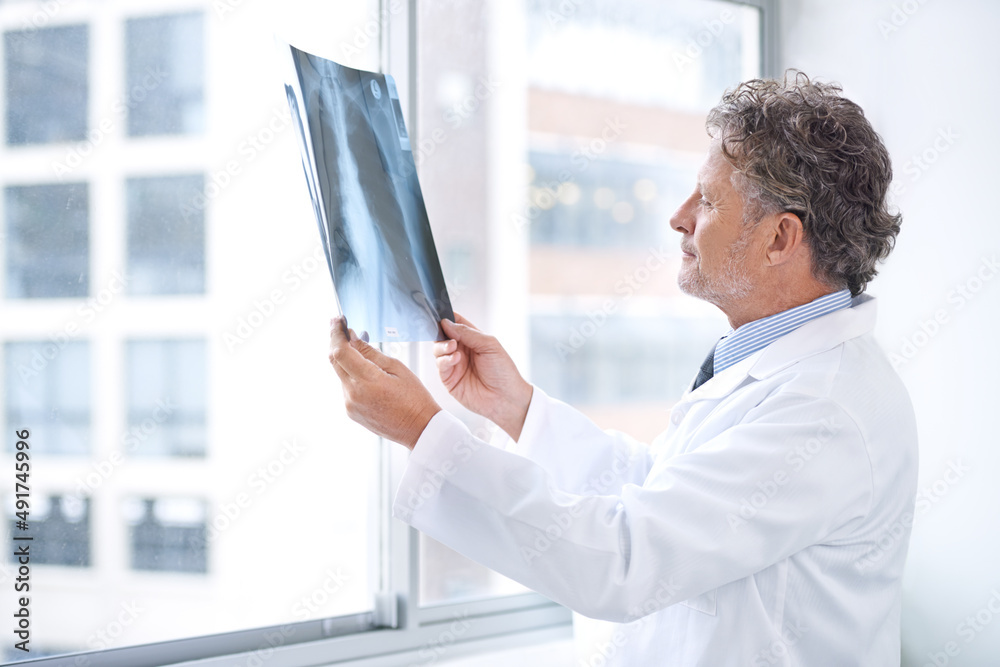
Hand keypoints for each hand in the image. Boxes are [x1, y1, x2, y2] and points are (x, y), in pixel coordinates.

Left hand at [328, 316, 440, 449]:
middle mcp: (353, 394)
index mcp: (367, 381)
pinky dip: (351, 375)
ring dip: (345, 359)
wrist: (419, 429)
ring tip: (357, 348)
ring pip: (340, 373)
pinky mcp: (351, 412)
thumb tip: (352, 338)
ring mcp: (350, 405)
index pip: (340, 352)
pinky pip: (346, 387)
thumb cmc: (415, 398)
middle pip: (334, 361)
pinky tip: (364, 371)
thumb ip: (370, 352)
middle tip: (339, 326)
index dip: (336, 333)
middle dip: (336, 341)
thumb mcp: (396, 367)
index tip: (337, 320)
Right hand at [433, 313, 531, 440]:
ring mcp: (454, 365)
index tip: (441, 316)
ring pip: (438, 350)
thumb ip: (468, 333)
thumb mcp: (489, 345)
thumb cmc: (503, 371)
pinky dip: (444, 360)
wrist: (506, 398)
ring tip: (454, 347)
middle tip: (449, 336)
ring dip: (442, 346)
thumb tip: (446, 323)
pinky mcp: (449, 380)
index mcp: (472, 340)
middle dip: (442, 333)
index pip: (456, 324)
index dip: (447, 318)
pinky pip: (440, 366)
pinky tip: (456, 359)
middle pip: (442, 336)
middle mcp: (461, 351)